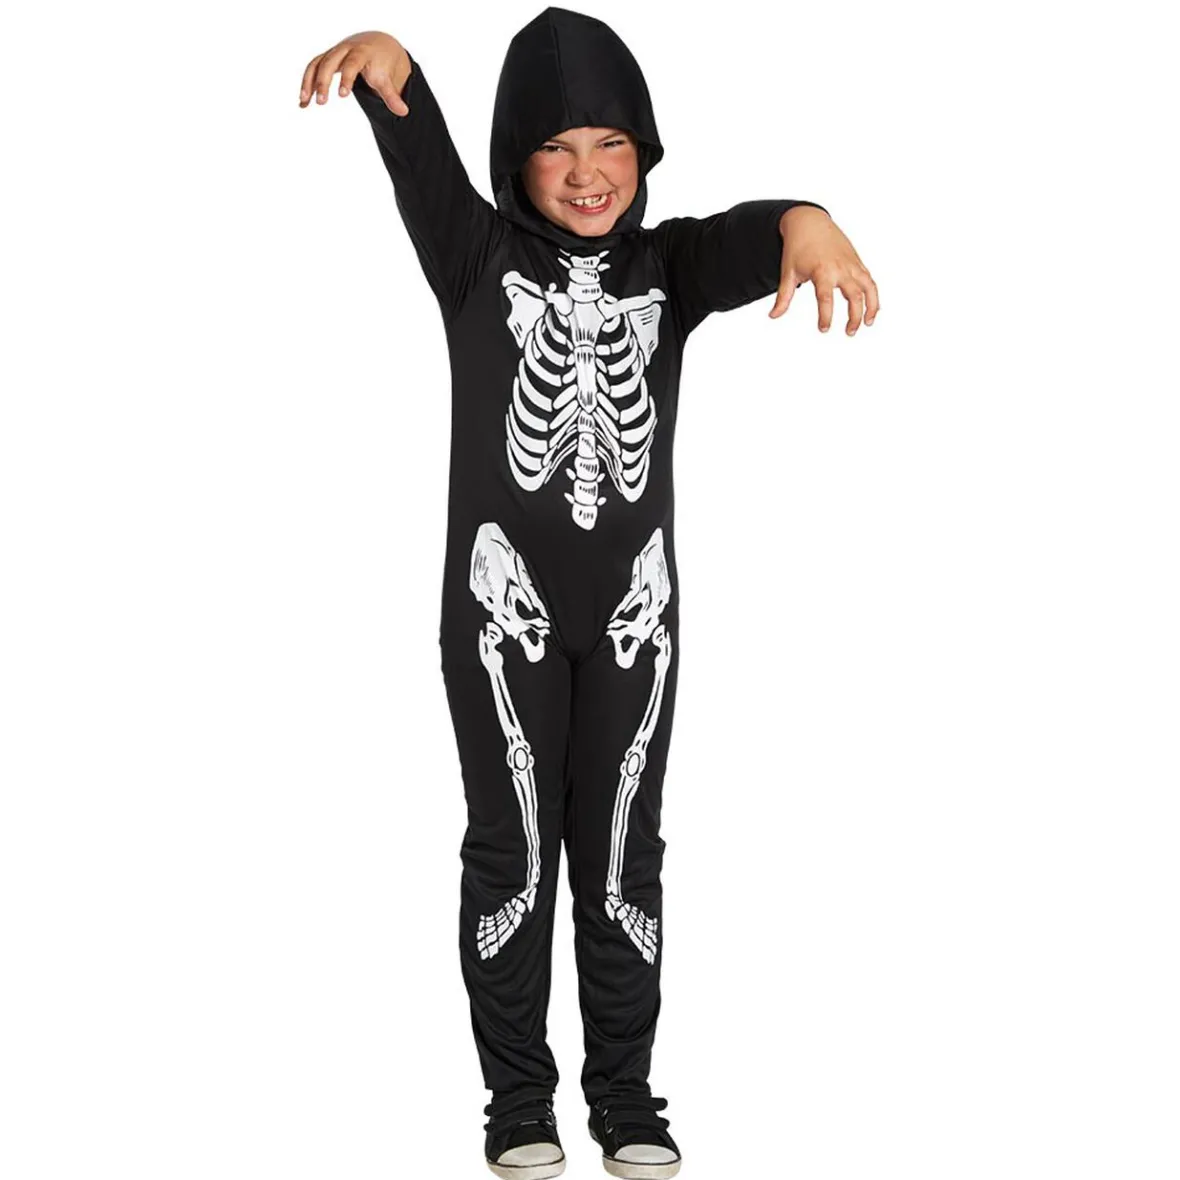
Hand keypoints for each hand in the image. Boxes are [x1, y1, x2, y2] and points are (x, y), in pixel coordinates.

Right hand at [299, 31, 410, 115]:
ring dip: (308, 82)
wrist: (375, 43)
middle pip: (329, 62)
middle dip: (323, 81)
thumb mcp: (387, 77)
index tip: (342, 95)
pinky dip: (307, 84)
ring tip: (304, 103)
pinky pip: (312, 68)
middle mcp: (344, 50)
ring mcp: (333, 53)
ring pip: (316, 64)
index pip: (352, 63)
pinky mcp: (326, 58)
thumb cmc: (381, 62)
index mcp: (361, 52)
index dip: (346, 78)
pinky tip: (303, 102)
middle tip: (321, 103)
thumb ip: (392, 96)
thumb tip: (404, 112)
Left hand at [769, 206, 879, 335]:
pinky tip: (871, 309)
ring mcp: (851, 264)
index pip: (826, 298)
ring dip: (871, 307)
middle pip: (854, 296)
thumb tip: (773, 316)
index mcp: (822, 271)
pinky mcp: (857, 261)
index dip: (826, 316)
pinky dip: (873, 295)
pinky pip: (869, 280)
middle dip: (854, 317)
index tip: (824, 329)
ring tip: (867, 324)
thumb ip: (783, 297)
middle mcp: (840, 268)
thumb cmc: (797, 248)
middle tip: (848, 333)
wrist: (809, 222)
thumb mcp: (788, 272)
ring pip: (868, 288)